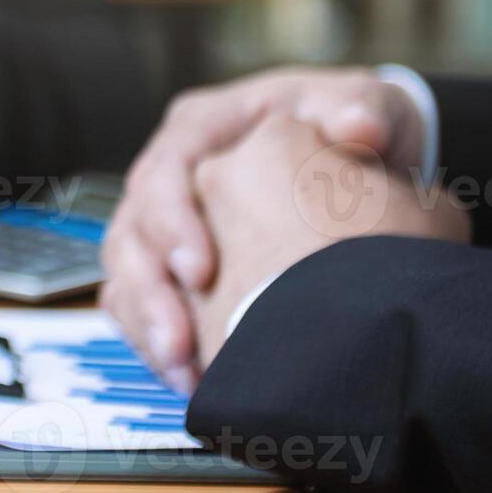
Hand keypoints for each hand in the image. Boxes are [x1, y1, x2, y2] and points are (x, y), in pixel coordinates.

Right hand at [99, 67, 428, 390]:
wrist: (358, 173)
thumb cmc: (351, 130)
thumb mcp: (365, 109)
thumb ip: (364, 111)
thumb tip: (355, 130)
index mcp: (201, 129)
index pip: (165, 171)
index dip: (171, 222)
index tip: (201, 272)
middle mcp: (169, 177)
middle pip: (132, 232)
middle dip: (150, 292)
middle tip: (181, 343)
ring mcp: (163, 227)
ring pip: (127, 277)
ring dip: (149, 328)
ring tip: (185, 373)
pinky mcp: (168, 272)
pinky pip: (139, 311)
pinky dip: (158, 348)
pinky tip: (193, 383)